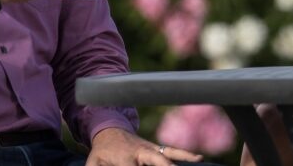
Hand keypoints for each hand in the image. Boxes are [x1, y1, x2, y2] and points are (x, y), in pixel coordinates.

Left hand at [88, 127, 202, 164]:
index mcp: (123, 157)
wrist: (109, 131)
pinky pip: (172, 151)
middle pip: (155, 160)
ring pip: (167, 154)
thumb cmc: (101, 153)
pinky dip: (185, 155)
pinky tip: (199, 158)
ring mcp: (150, 149)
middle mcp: (140, 151)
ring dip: (182, 159)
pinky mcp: (156, 148)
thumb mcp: (93, 163)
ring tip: (198, 160)